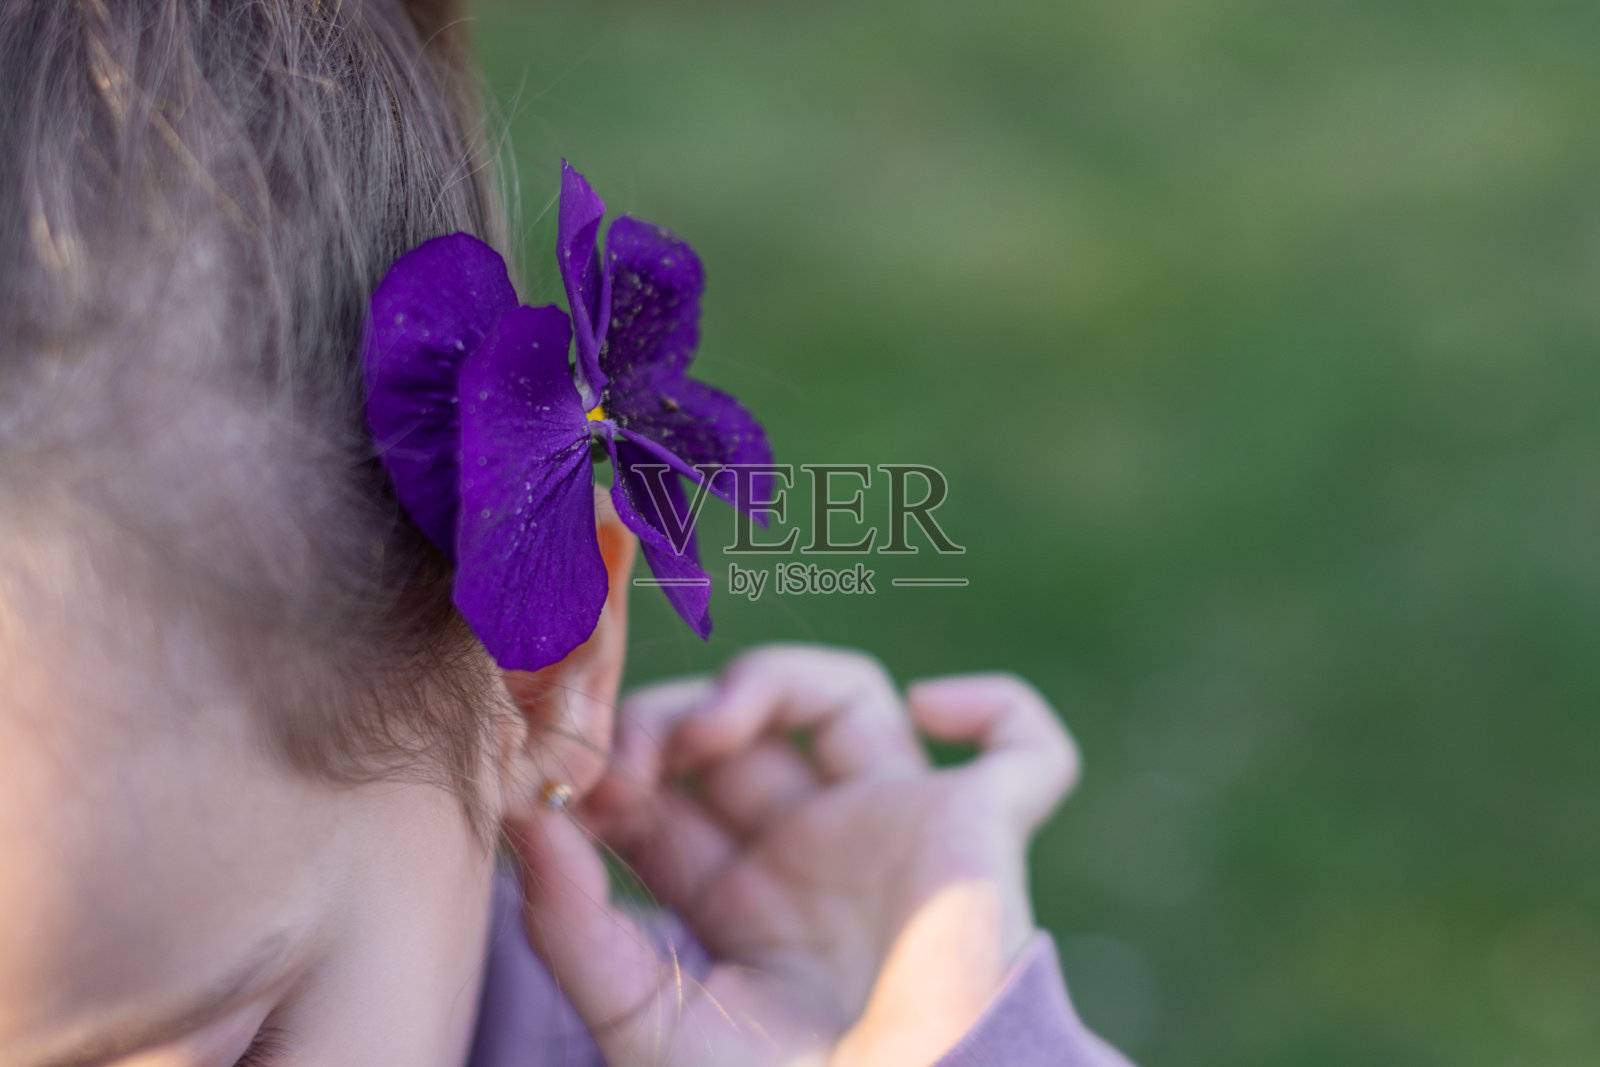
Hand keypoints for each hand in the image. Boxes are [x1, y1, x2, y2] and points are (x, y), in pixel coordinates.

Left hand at [504, 645, 1079, 1066]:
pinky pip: (1029, 749)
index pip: (663, 786)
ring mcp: (897, 833)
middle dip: (668, 719)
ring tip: (715, 726)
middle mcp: (814, 851)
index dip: (611, 761)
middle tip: (624, 758)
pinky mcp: (983, 834)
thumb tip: (523, 823)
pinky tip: (933, 712)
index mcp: (736, 896)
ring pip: (848, 697)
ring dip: (774, 679)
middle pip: (737, 727)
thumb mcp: (645, 1023)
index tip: (562, 777)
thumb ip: (574, 928)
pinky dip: (998, 709)